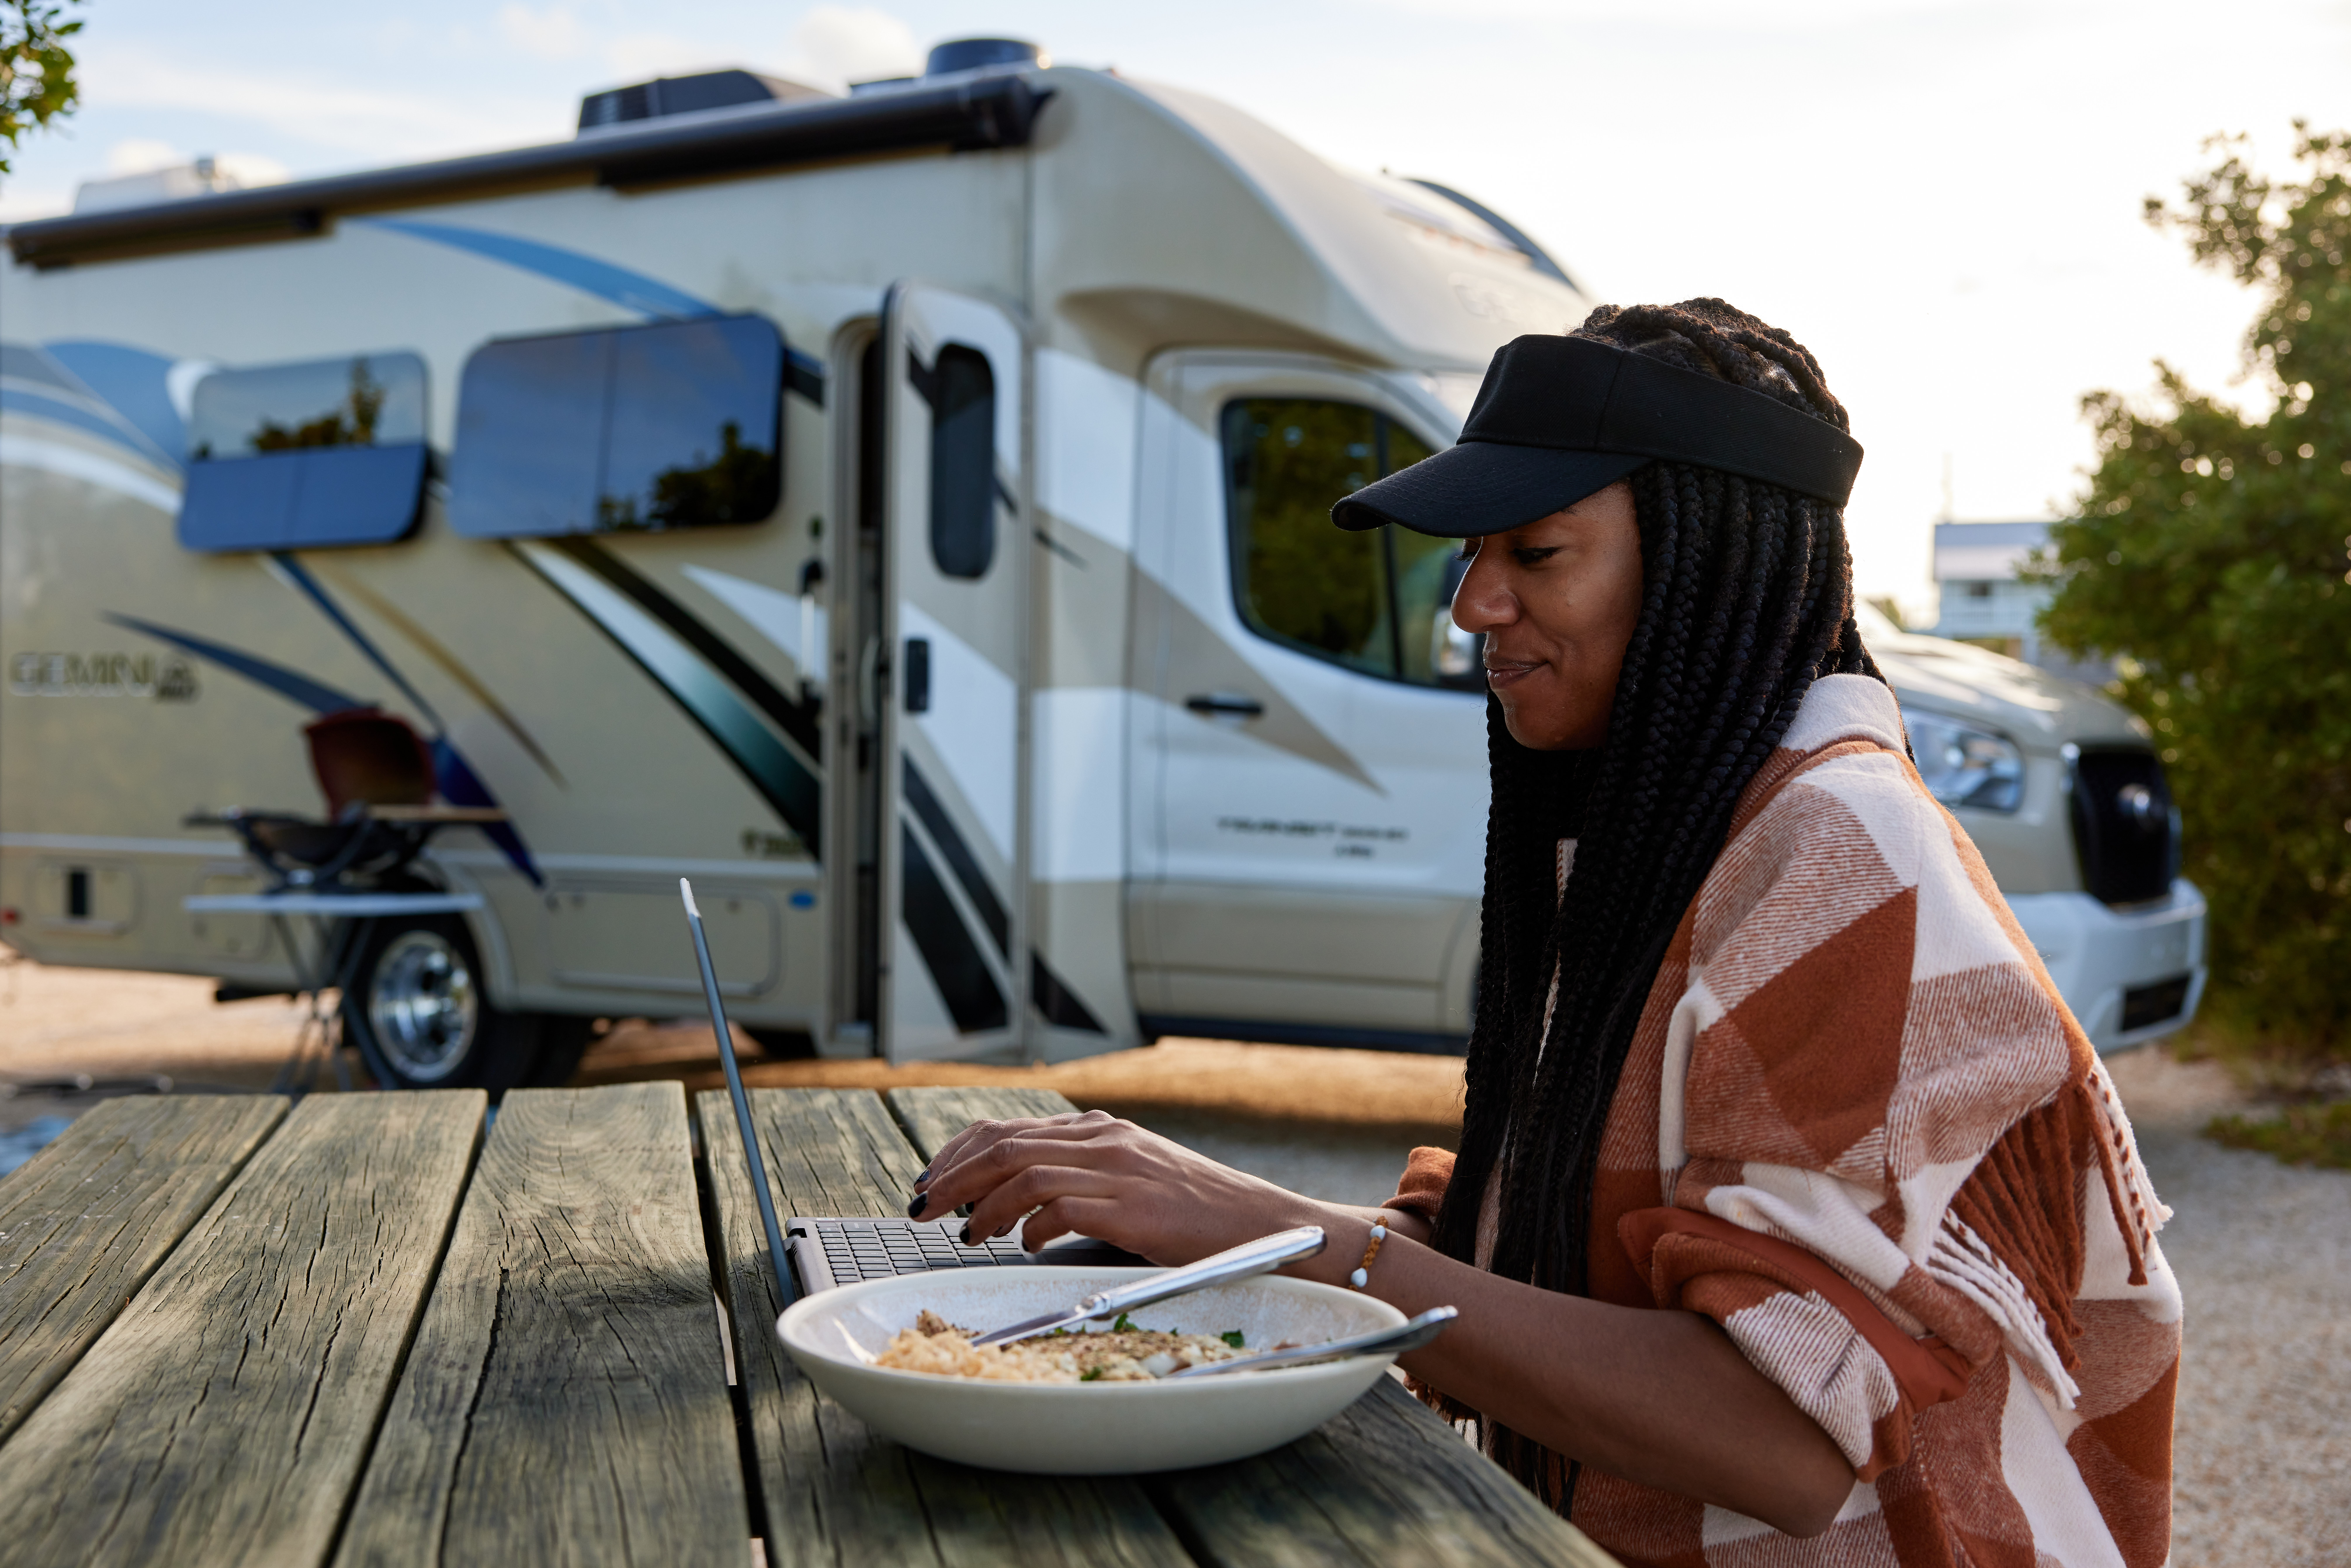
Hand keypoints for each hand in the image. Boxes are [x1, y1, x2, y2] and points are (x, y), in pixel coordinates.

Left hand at [909, 1110, 1338, 1267]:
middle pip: (1002, 1147)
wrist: (1259, 1222)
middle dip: (952, 1178)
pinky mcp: (1134, 1207)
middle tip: (922, 1209)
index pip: (1005, 1129)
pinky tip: (1027, 1246)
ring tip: (967, 1234)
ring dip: (983, 1206)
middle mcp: (1103, 1141)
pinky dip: (1034, 1228)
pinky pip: (1063, 1209)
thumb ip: (1079, 1174)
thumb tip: (1015, 1198)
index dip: (957, 1154)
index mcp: (1098, 1131)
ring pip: (1023, 1174)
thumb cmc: (1192, 1210)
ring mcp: (1119, 1171)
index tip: (931, 1181)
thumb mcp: (1129, 1175)